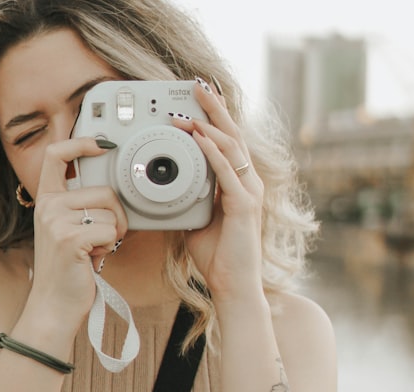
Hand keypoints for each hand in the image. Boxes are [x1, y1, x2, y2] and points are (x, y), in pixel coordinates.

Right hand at [27, 137, 127, 326]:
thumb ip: (80, 207)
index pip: (56, 155)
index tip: (103, 145)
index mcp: (47, 200)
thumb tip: (113, 189)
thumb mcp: (67, 230)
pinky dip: (109, 247)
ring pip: (110, 212)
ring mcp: (56, 221)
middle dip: (116, 216)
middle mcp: (48, 206)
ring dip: (113, 234)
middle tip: (103, 238)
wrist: (53, 306)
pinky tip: (93, 258)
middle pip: (103, 191)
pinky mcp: (69, 238)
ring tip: (94, 250)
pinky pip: (109, 231)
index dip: (81, 143)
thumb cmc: (68, 270)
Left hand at [171, 80, 266, 302]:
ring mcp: (248, 192)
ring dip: (207, 126)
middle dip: (214, 108)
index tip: (197, 99)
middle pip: (232, 135)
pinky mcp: (244, 206)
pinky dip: (212, 153)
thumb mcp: (196, 220)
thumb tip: (165, 188)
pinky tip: (198, 139)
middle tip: (197, 85)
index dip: (213, 118)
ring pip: (230, 148)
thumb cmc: (216, 256)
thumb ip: (188, 200)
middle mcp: (247, 183)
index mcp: (236, 184)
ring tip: (188, 110)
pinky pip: (226, 173)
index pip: (226, 142)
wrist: (232, 285)